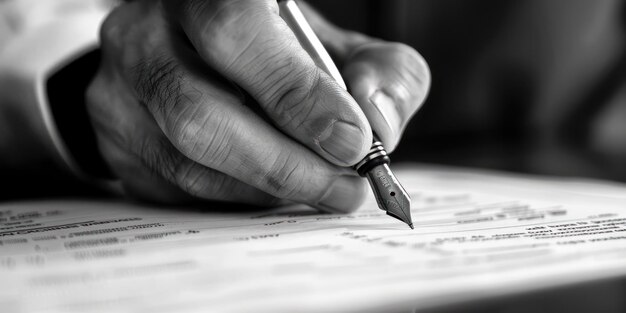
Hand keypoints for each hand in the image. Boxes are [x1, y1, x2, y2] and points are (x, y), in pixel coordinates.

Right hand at [86, 0, 429, 211]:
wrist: (191, 56)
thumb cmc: (274, 50)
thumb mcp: (336, 46)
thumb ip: (378, 72)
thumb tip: (378, 122)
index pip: (236, 33)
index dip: (295, 93)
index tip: (353, 142)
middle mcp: (146, 33)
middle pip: (198, 111)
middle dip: (282, 164)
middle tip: (343, 189)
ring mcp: (119, 90)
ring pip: (187, 159)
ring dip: (265, 188)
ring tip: (318, 189)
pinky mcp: (114, 137)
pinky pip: (176, 187)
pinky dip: (237, 197)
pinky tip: (269, 187)